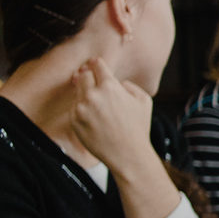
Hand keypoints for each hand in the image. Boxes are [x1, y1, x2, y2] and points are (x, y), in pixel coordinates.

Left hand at [69, 58, 156, 174]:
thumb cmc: (138, 128)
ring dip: (85, 94)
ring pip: (77, 92)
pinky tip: (94, 119)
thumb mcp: (144, 101)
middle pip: (82, 75)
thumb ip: (130, 86)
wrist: (127, 154)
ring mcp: (81, 108)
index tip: (95, 64)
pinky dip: (82, 110)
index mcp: (110, 86)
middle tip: (91, 81)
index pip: (97, 65)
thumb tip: (119, 83)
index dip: (96, 64)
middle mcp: (93, 94)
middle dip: (87, 76)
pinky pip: (75, 108)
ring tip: (97, 106)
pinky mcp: (74, 120)